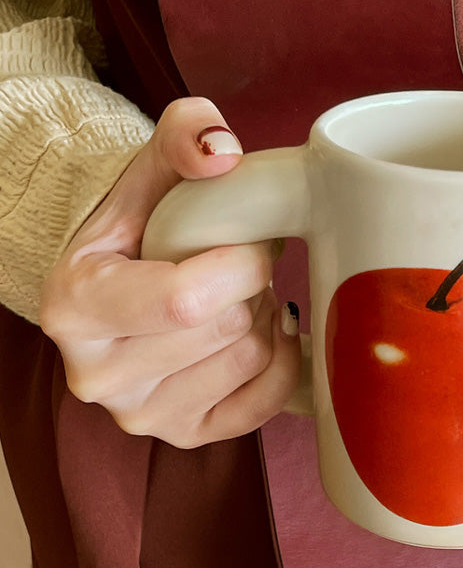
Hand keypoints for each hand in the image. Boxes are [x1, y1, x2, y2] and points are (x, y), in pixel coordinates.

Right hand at [40, 97, 300, 447]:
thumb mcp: (153, 165)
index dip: (243, 263)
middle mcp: (96, 375)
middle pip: (227, 329)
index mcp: (76, 306)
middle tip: (238, 266)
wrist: (124, 279)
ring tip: (239, 295)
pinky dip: (280, 363)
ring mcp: (138, 414)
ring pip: (249, 360)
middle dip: (253, 286)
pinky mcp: (181, 435)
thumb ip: (186, 133)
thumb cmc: (141, 223)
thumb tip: (222, 154)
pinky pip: (263, 406)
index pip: (185, 301)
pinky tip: (262, 331)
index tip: (252, 239)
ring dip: (265, 318)